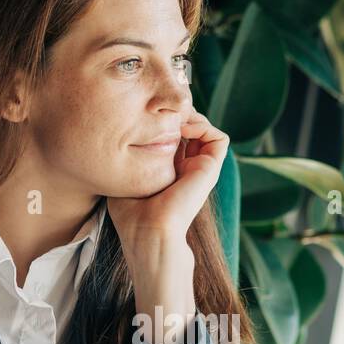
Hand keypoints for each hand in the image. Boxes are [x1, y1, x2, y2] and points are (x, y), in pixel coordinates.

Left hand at [106, 107, 229, 256]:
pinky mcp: (210, 170)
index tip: (146, 117)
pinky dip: (204, 127)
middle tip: (160, 112)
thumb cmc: (131, 214)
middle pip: (191, 129)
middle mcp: (188, 169)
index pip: (173, 137)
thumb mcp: (126, 179)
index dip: (163, 121)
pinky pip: (219, 138)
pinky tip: (182, 129)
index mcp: (170, 172)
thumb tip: (124, 138)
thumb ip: (130, 160)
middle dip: (177, 114)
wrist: (148, 231)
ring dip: (191, 117)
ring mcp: (201, 169)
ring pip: (206, 130)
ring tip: (171, 118)